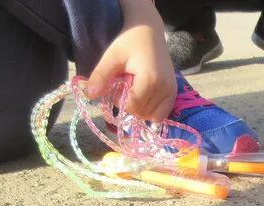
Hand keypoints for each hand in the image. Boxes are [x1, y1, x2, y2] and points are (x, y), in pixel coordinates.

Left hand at [85, 1, 175, 121]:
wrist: (149, 31)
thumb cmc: (129, 42)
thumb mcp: (111, 56)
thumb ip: (100, 76)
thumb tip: (89, 95)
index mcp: (150, 79)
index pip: (132, 106)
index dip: (119, 100)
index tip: (117, 85)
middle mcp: (165, 88)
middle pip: (142, 113)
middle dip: (130, 105)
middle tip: (126, 86)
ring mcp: (172, 91)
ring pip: (152, 116)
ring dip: (140, 109)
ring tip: (136, 91)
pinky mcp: (174, 93)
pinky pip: (162, 113)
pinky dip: (151, 111)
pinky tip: (144, 98)